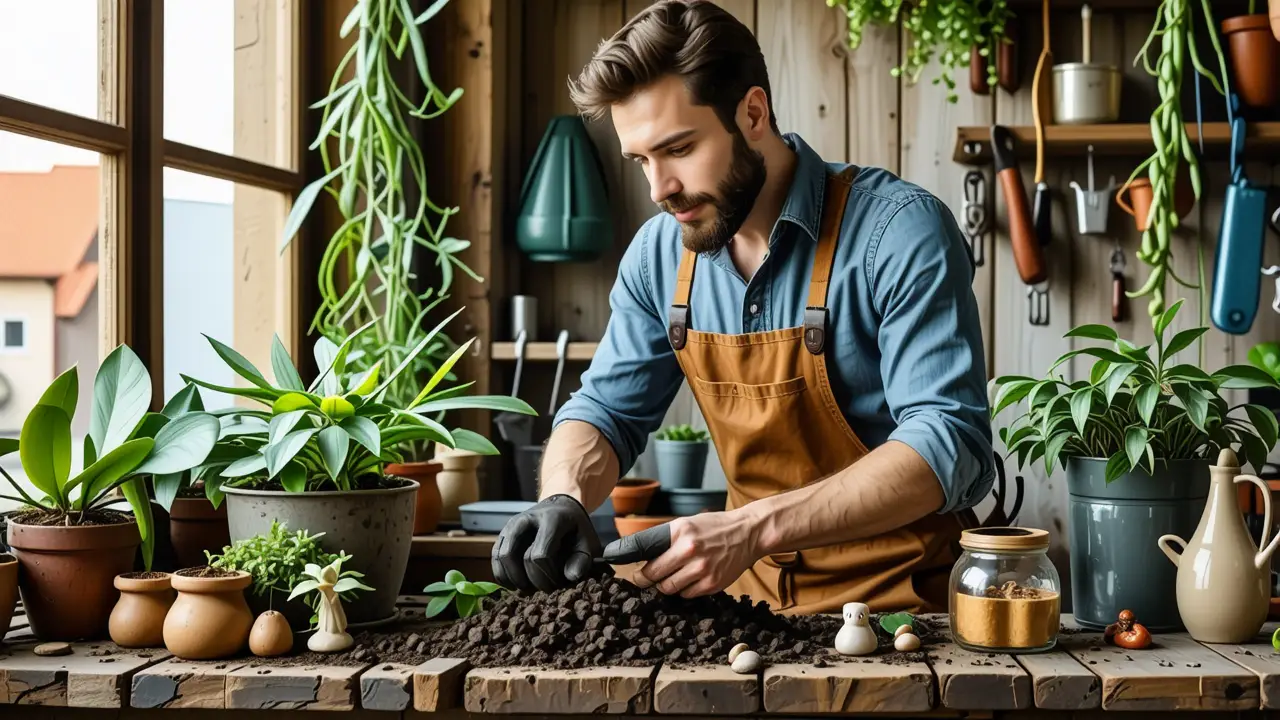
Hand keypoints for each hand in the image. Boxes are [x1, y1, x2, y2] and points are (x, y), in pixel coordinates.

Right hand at [492, 494, 602, 591]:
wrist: (561, 508)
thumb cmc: (575, 530)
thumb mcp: (587, 542)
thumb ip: (582, 560)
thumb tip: (571, 577)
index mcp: (551, 519)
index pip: (539, 555)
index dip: (547, 576)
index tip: (558, 584)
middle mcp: (526, 519)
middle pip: (515, 556)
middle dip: (529, 580)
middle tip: (544, 589)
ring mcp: (511, 525)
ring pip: (500, 557)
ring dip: (513, 579)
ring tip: (529, 588)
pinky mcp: (503, 534)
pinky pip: (495, 558)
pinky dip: (503, 575)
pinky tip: (516, 584)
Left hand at [601, 510, 760, 597]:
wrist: (748, 533)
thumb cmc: (714, 528)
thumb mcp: (687, 524)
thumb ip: (664, 539)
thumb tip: (637, 555)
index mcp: (679, 531)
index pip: (642, 544)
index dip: (622, 554)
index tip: (609, 559)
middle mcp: (688, 550)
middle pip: (651, 574)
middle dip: (643, 578)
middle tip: (641, 578)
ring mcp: (700, 569)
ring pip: (667, 588)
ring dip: (665, 584)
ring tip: (673, 575)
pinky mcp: (711, 584)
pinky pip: (685, 594)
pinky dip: (683, 589)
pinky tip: (691, 578)